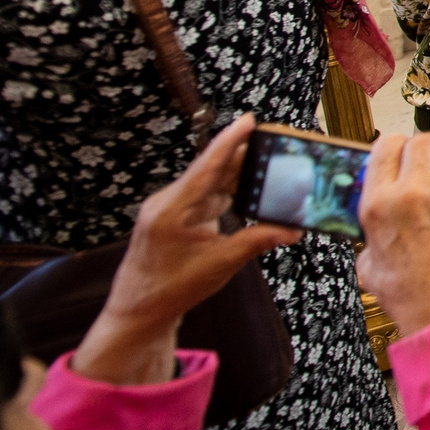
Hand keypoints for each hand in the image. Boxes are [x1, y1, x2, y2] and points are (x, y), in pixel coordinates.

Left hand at [74, 116, 296, 384]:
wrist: (139, 310)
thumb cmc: (171, 289)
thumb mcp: (219, 264)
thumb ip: (255, 241)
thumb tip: (291, 230)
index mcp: (173, 210)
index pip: (206, 167)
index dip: (229, 141)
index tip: (249, 120)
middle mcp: (169, 202)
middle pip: (212, 170)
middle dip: (242, 155)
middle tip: (274, 141)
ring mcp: (171, 208)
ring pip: (211, 183)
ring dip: (238, 175)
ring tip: (270, 163)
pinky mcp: (175, 216)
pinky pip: (206, 196)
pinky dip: (229, 192)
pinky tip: (250, 189)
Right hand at [355, 133, 429, 337]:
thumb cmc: (413, 292)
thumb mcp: (369, 262)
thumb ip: (371, 230)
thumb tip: (375, 214)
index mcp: (382, 203)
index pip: (385, 146)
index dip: (388, 150)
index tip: (391, 158)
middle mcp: (417, 190)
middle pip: (419, 140)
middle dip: (416, 151)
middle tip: (416, 167)